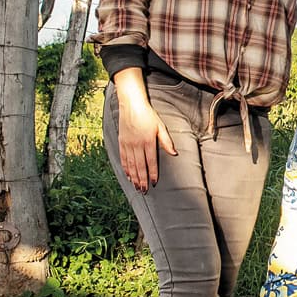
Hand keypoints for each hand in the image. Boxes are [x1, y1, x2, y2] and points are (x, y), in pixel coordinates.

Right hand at [114, 70, 176, 192]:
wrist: (131, 105)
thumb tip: (174, 153)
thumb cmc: (148, 115)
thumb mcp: (160, 126)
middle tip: (144, 190)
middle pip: (140, 166)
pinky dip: (125, 168)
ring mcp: (128, 144)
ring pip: (131, 165)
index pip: (151, 162)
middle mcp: (137, 144)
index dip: (152, 173)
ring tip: (136, 187)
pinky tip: (128, 176)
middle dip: (142, 180)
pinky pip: (123, 159)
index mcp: (148, 141)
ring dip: (134, 177)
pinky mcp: (121, 142)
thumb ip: (166, 141)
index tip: (154, 183)